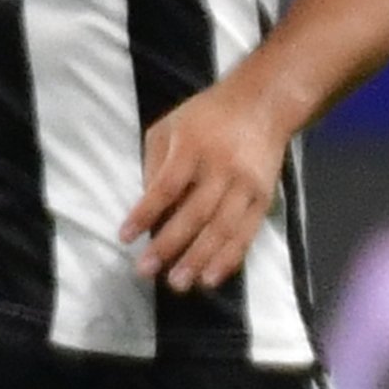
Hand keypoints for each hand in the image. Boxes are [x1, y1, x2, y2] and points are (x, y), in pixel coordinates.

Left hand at [125, 77, 292, 291]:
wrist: (263, 105)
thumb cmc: (207, 116)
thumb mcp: (169, 126)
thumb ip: (154, 164)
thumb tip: (148, 208)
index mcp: (192, 147)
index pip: (166, 186)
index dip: (145, 213)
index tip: (125, 237)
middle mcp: (222, 168)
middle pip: (194, 213)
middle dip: (169, 245)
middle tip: (145, 271)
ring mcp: (246, 185)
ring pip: (222, 229)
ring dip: (199, 259)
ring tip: (178, 283)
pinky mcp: (263, 198)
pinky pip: (246, 234)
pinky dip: (229, 258)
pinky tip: (211, 277)